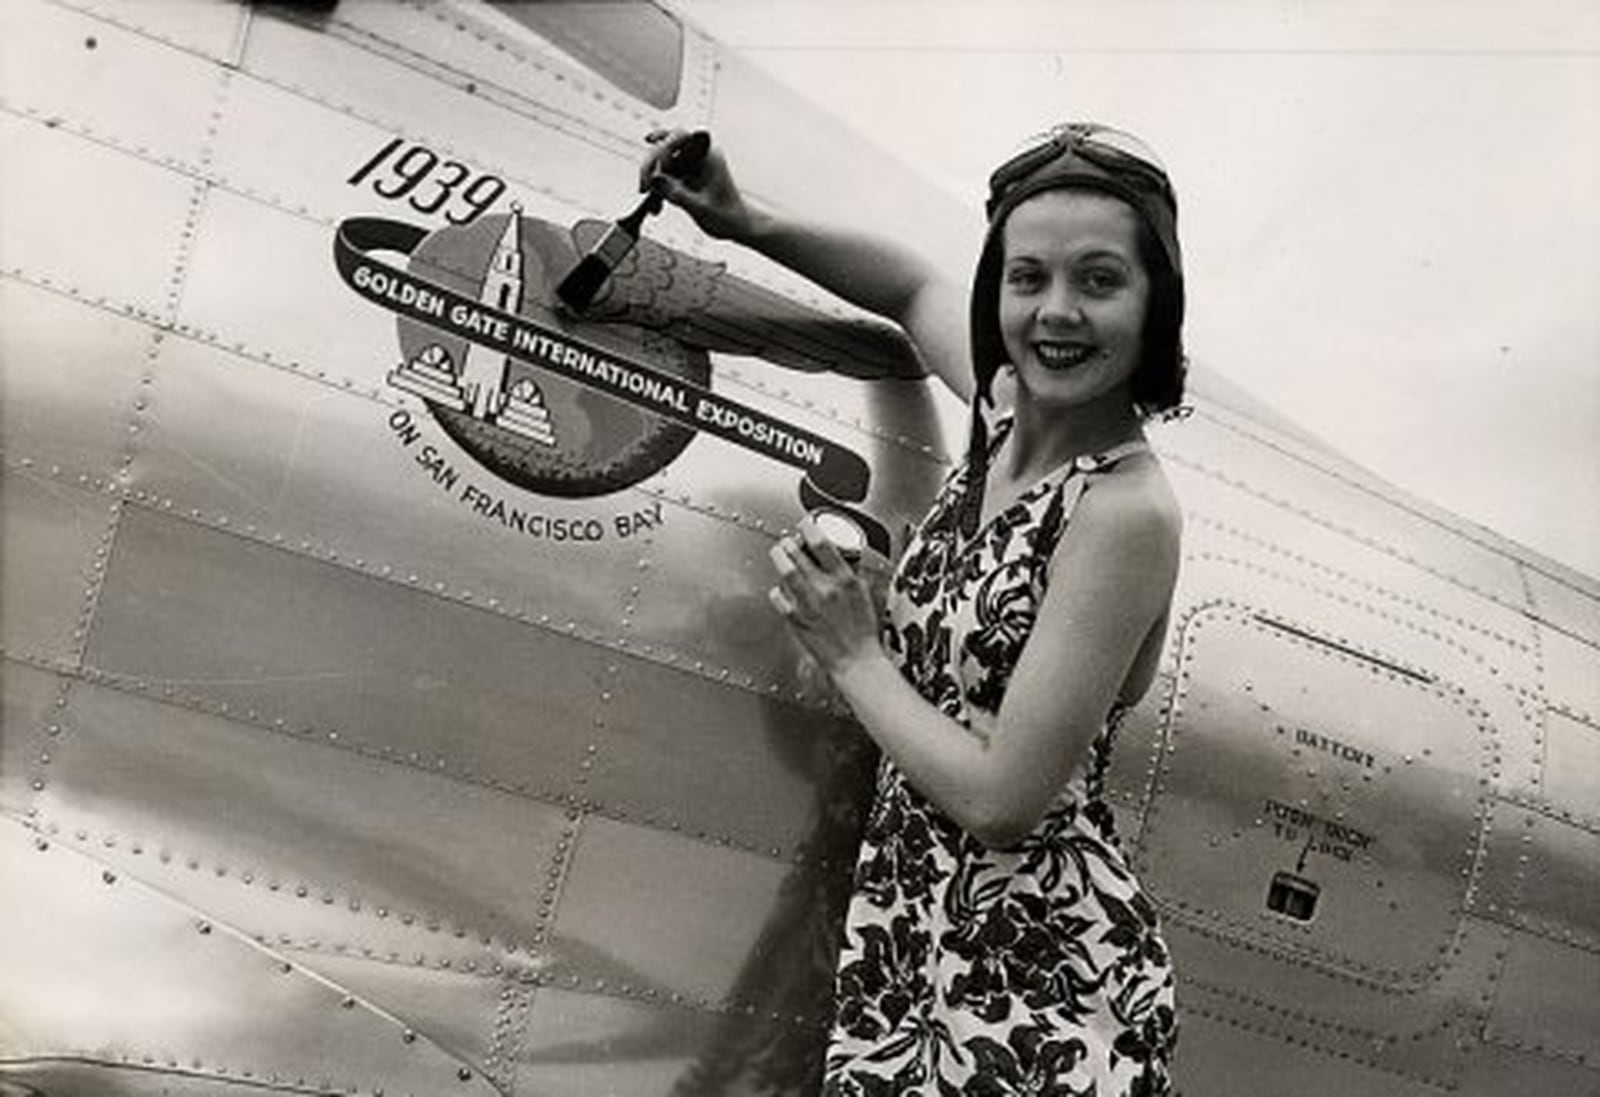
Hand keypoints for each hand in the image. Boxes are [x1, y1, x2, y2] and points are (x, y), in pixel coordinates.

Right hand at [641, 129, 753, 241]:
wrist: (735, 225)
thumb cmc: (726, 215)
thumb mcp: (700, 207)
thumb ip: (678, 193)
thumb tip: (655, 178)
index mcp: (707, 153)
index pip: (681, 136)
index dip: (664, 144)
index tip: (657, 162)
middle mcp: (696, 154)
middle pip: (664, 146)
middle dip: (651, 165)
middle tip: (644, 188)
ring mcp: (688, 163)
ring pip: (659, 162)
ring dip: (652, 182)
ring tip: (656, 207)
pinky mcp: (682, 175)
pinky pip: (662, 176)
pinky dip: (656, 191)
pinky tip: (656, 208)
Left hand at [768, 516, 881, 674]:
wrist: (855, 661)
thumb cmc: (862, 632)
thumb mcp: (864, 594)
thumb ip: (850, 573)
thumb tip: (843, 556)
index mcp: (845, 580)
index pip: (821, 543)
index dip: (809, 527)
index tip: (806, 524)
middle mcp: (825, 589)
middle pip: (797, 553)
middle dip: (790, 542)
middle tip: (790, 542)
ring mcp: (808, 603)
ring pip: (784, 569)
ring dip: (779, 557)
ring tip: (780, 554)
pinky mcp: (795, 618)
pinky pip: (777, 595)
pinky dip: (777, 588)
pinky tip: (782, 588)